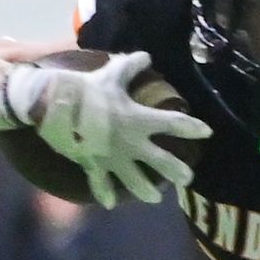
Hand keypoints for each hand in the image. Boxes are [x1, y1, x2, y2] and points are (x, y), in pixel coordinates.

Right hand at [11, 51, 205, 206]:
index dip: (192, 128)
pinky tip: (110, 204)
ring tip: (155, 198)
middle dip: (176, 171)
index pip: (174, 124)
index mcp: (138, 119)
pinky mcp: (92, 164)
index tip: (207, 132)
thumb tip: (146, 55)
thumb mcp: (110, 75)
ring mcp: (112, 157)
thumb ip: (130, 67)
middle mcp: (130, 142)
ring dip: (146, 191)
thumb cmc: (84, 88)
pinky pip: (100, 183)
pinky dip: (105, 193)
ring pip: (135, 180)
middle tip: (188, 179)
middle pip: (162, 161)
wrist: (52, 103)